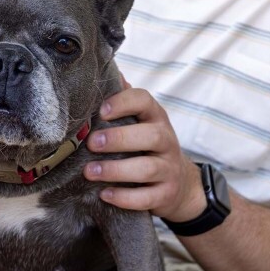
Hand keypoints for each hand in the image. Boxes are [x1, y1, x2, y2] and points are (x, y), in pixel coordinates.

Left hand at [83, 86, 207, 221]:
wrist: (180, 185)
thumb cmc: (147, 147)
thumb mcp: (140, 123)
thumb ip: (124, 101)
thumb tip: (110, 72)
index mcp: (156, 118)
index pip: (145, 101)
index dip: (124, 102)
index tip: (101, 110)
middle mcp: (166, 141)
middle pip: (150, 136)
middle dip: (118, 138)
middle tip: (91, 143)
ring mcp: (169, 169)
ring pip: (147, 168)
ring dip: (116, 170)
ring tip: (89, 171)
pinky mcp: (166, 195)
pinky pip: (147, 198)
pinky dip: (125, 197)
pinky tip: (105, 194)